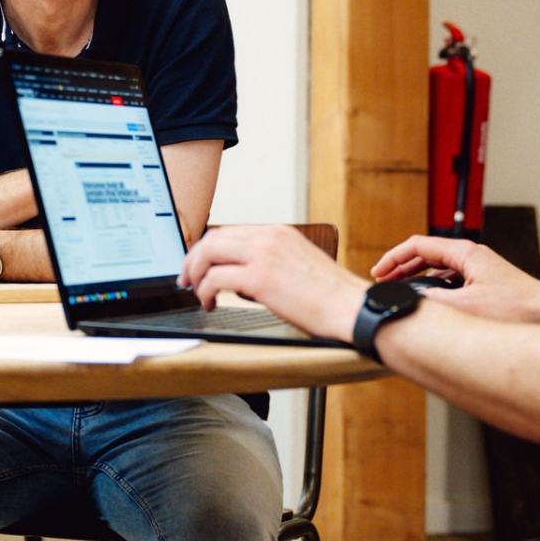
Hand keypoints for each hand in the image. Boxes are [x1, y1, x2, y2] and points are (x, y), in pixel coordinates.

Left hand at [179, 225, 366, 341]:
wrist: (352, 309)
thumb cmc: (329, 297)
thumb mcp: (296, 265)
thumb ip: (268, 262)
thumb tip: (238, 277)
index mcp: (278, 232)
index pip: (228, 232)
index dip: (207, 249)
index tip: (198, 265)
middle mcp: (269, 237)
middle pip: (213, 239)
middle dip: (193, 260)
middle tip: (186, 279)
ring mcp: (263, 255)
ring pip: (208, 254)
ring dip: (195, 275)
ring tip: (197, 293)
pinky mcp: (260, 278)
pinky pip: (215, 279)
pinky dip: (205, 291)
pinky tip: (209, 304)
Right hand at [370, 235, 539, 325]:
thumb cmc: (516, 308)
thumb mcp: (465, 305)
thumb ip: (432, 300)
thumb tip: (405, 301)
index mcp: (463, 252)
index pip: (416, 245)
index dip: (392, 258)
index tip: (378, 273)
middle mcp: (469, 256)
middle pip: (424, 254)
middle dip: (401, 268)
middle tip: (383, 282)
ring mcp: (477, 268)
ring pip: (436, 267)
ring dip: (416, 277)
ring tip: (400, 290)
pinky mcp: (483, 281)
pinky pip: (449, 278)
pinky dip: (432, 285)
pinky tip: (428, 300)